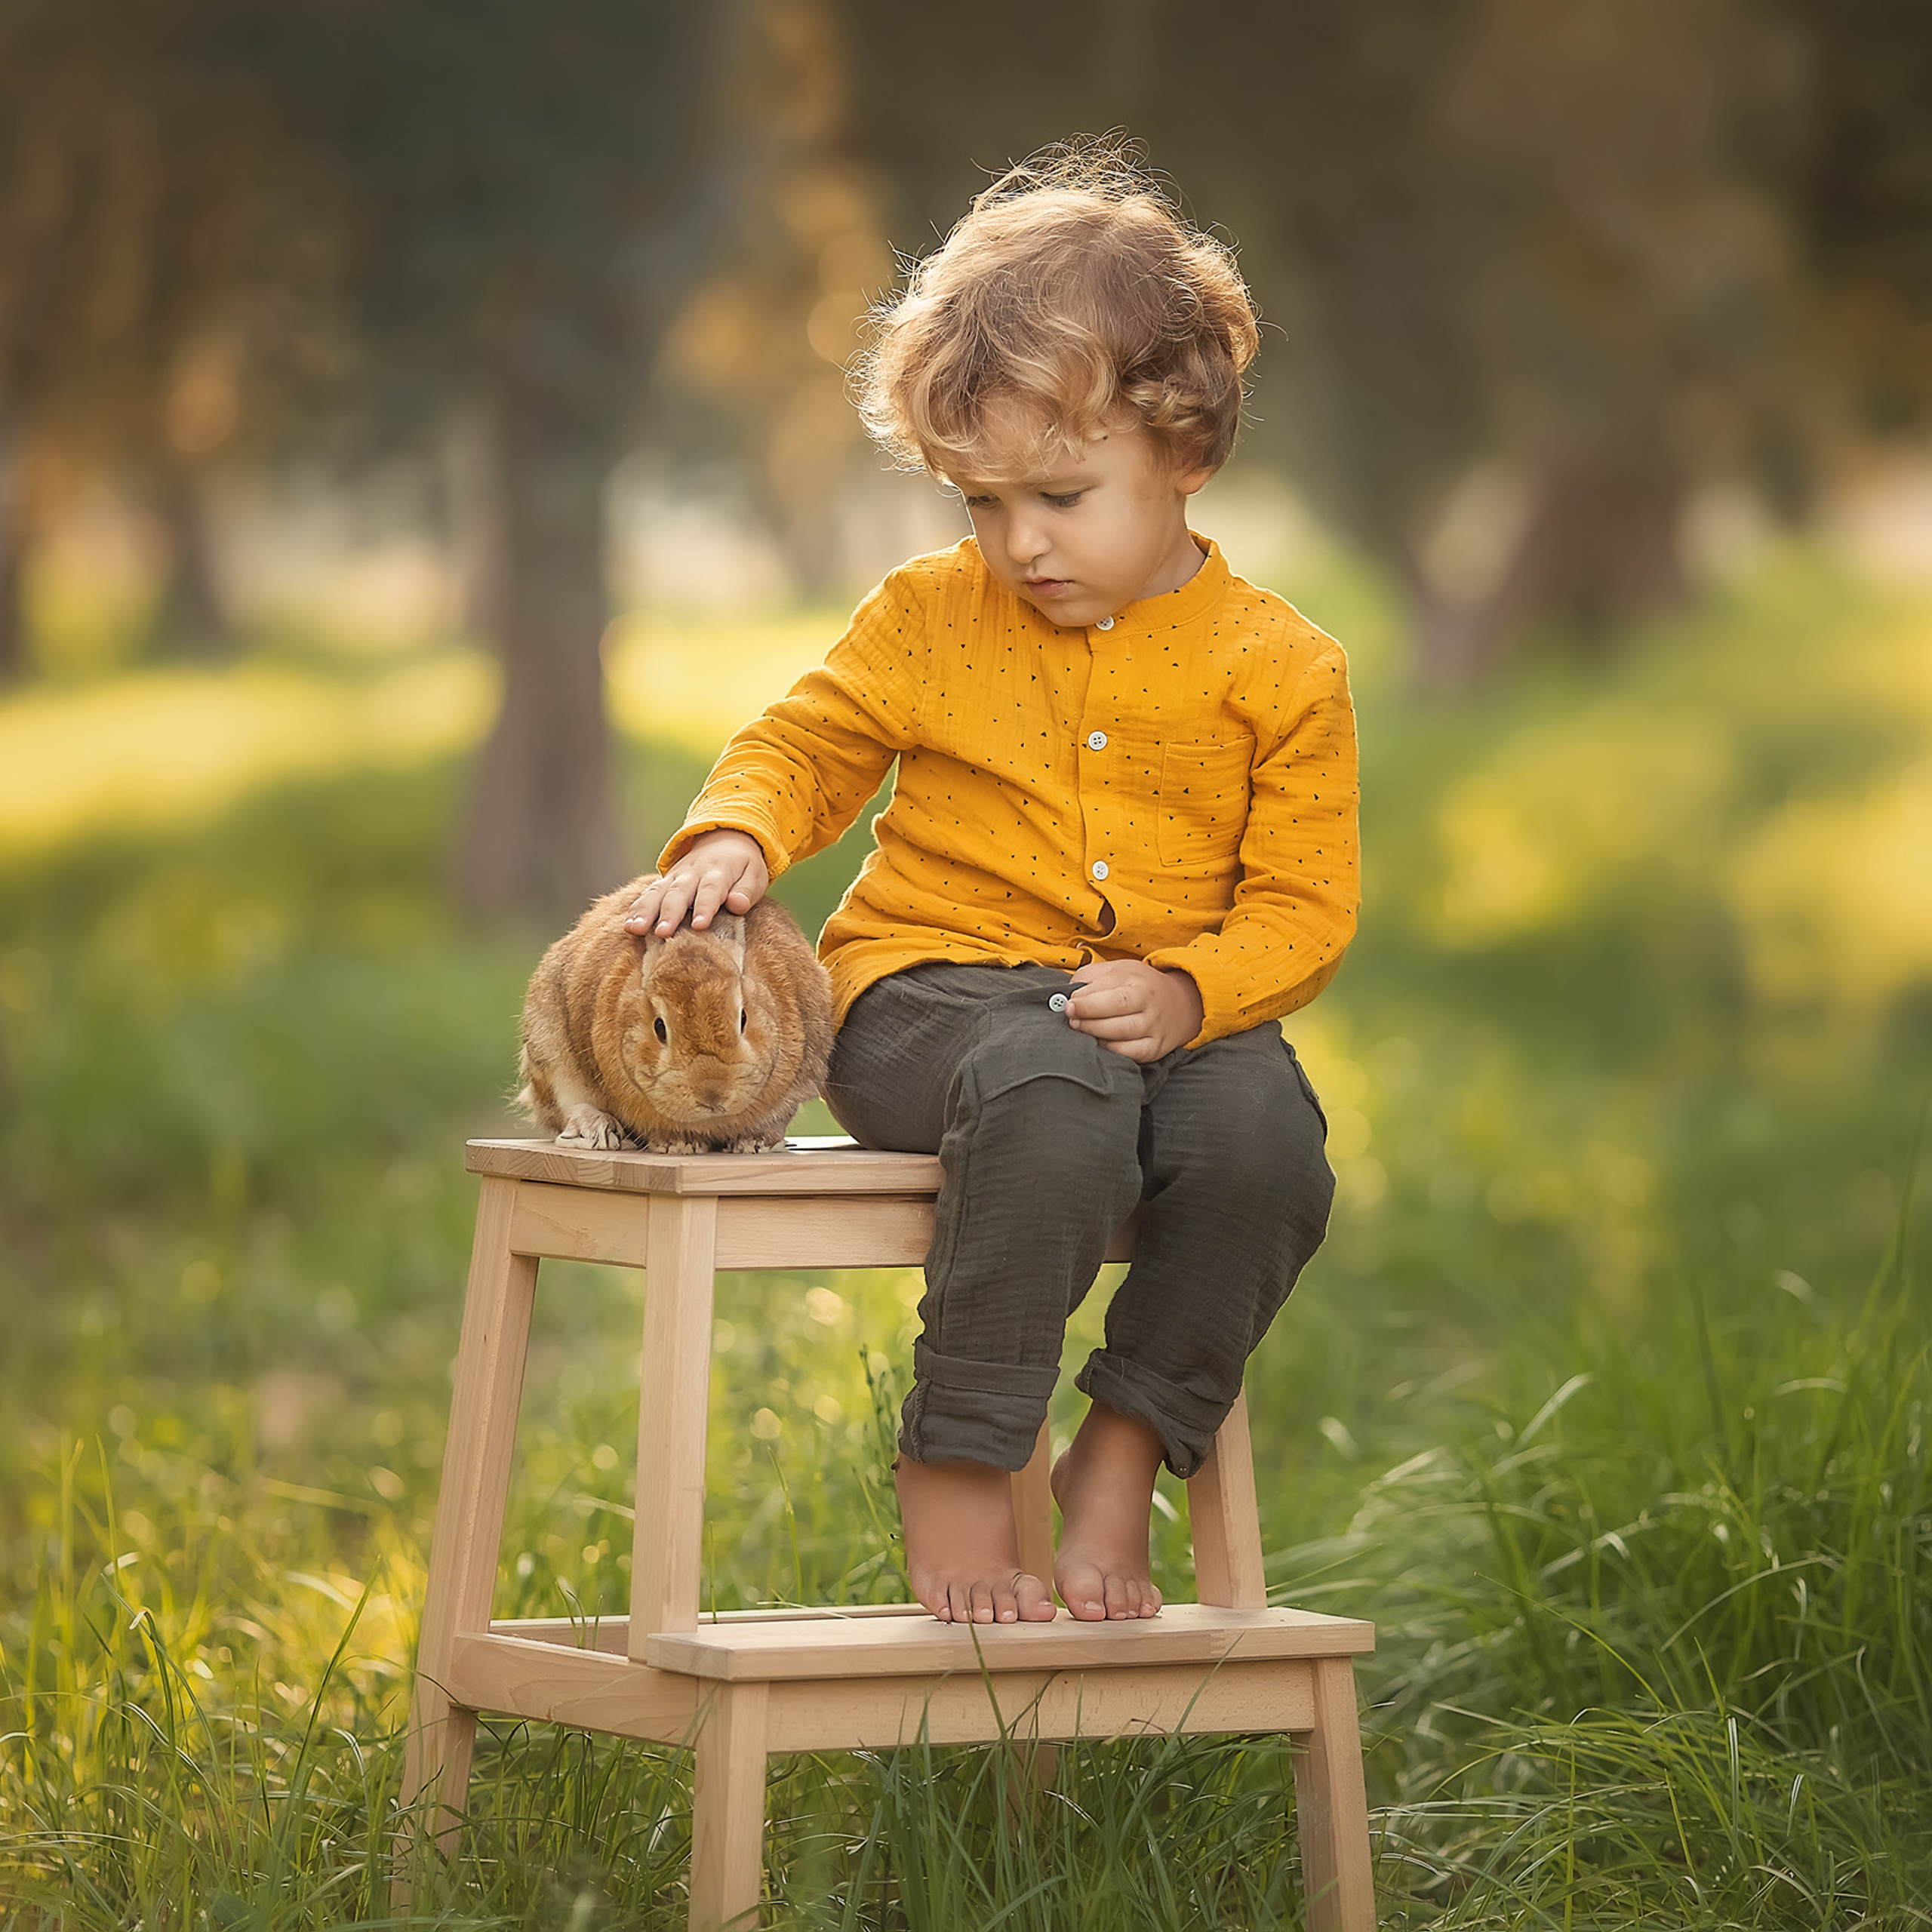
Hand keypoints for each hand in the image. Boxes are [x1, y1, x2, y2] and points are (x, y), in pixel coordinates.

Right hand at [623, 830, 769, 935]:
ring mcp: (676, 876)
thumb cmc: (744, 865)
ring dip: (646, 911)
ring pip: (658, 891)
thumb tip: (737, 905)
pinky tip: (628, 925)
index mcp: (719, 871)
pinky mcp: (666, 881)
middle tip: (662, 933)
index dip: (704, 907)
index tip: (699, 926)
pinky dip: (637, 908)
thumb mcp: (755, 874)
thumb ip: (746, 891)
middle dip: (670, 913)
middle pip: (680, 892)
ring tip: (635, 929)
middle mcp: (694, 872)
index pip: (711, 889)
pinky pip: (649, 893)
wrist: (726, 838)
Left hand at [1063, 960, 1203, 1061]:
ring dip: (1096, 1032)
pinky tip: (1099, 1044)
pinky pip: (1132, 1053)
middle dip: (1089, 1016)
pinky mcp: (1155, 1048)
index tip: (1068, 1004)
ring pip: (1123, 1033)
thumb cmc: (1138, 985)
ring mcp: (1153, 1027)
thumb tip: (1065, 993)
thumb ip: (1090, 977)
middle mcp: (1149, 1003)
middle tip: (1071, 1018)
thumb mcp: (1117, 970)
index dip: (1086, 1000)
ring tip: (1080, 1029)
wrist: (1179, 1004)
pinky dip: (1112, 1050)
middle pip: (1118, 1010)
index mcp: (1138, 981)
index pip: (1111, 989)